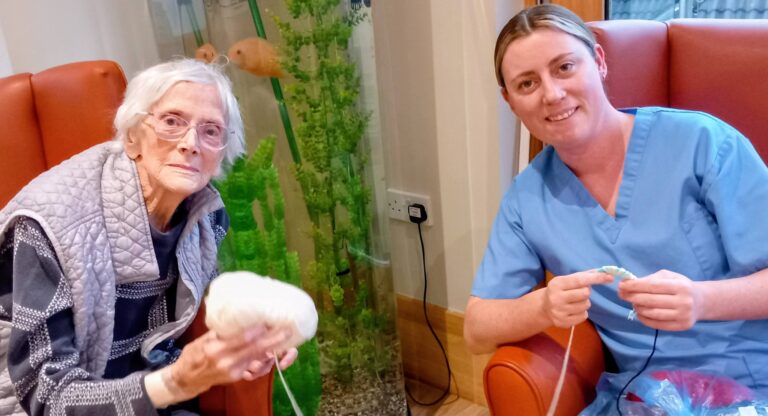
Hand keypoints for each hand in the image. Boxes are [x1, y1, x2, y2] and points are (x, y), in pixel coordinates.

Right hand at [168, 324, 291, 398]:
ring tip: (285, 338)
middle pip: (255, 349)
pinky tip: (274, 349)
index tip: (269, 320)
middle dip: (273, 339)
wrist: (187, 379)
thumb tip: (236, 311)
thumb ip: (220, 328)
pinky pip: (255, 367)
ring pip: (258, 358)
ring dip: (273, 348)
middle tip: (287, 329)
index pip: (241, 338)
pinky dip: (266, 357)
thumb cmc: (194, 354)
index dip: (258, 330)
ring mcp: (233, 371)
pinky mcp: (237, 377)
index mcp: (215, 348)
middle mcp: (226, 361)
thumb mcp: (203, 338)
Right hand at [543, 270, 613, 327]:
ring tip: (575, 302)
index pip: (579, 280)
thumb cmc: (559, 290)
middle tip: (578, 292)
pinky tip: (573, 310)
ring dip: (584, 302)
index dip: (595, 278)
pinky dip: (582, 312)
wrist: (543, 307)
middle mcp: (556, 298)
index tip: (609, 276)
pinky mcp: (563, 322)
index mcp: (557, 284)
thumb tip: (606, 272)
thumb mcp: (567, 280)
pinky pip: (584, 316)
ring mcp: (559, 311)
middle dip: (586, 292)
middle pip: (585, 293)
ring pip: (586, 305)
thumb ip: (585, 275)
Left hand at [618, 269, 701, 330]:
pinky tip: (639, 312)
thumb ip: (650, 279)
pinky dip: (644, 319)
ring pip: (652, 313)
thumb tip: (628, 283)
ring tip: (632, 303)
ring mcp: (684, 315)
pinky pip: (657, 324)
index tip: (621, 285)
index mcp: (681, 286)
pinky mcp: (682, 326)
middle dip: (632, 297)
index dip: (634, 286)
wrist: (701, 302)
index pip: (652, 286)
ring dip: (637, 308)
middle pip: (650, 300)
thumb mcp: (669, 276)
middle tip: (621, 294)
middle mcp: (684, 301)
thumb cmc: (680, 286)